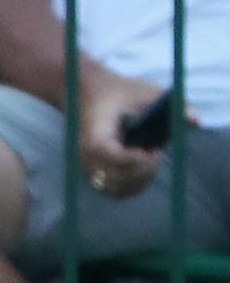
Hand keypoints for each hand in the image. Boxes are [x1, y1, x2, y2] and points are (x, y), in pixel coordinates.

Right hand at [77, 67, 171, 198]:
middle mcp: (87, 156)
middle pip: (116, 178)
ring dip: (142, 177)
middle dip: (144, 169)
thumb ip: (171, 105)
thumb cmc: (121, 93)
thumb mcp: (146, 92)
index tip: (154, 152)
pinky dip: (136, 183)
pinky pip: (117, 190)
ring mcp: (89, 169)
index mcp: (95, 134)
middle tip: (156, 151)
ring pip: (119, 189)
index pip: (109, 156)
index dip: (133, 159)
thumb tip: (195, 121)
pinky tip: (144, 164)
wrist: (90, 96)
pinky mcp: (96, 176)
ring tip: (149, 155)